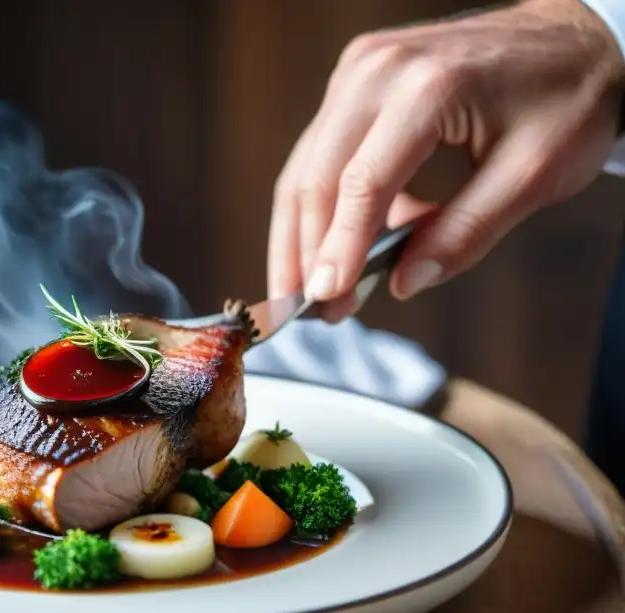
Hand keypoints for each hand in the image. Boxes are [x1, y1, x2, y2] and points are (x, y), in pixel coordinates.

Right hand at [268, 0, 624, 319]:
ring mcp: (360, 71)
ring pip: (305, 167)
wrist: (578, 35)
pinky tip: (335, 248)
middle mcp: (378, 72)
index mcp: (428, 89)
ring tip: (304, 291)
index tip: (325, 299)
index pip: (363, 183)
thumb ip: (467, 232)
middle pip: (315, 177)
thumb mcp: (536, 175)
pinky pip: (320, 153)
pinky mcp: (355, 80)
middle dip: (305, 252)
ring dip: (300, 235)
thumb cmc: (568, 98)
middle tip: (308, 310)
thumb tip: (406, 282)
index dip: (339, 248)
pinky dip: (320, 206)